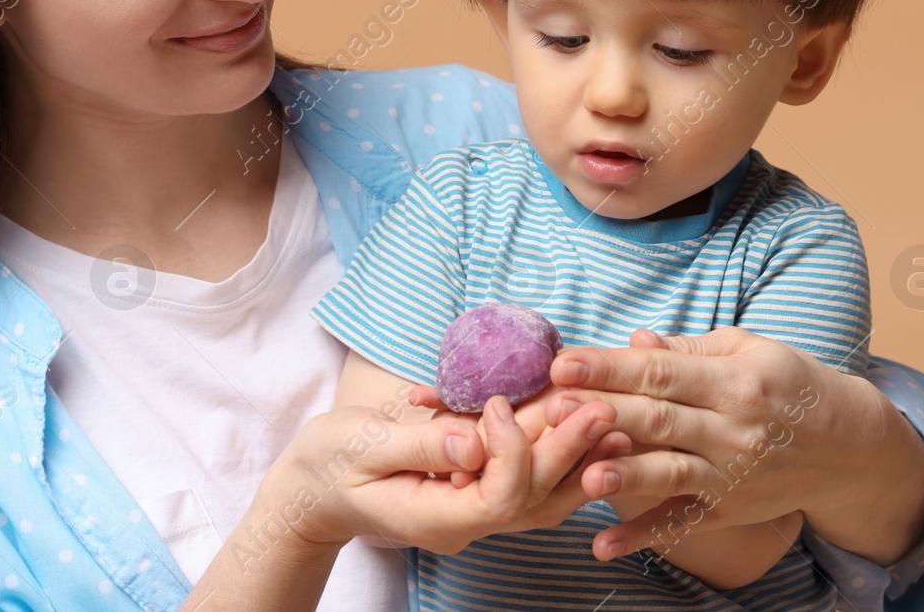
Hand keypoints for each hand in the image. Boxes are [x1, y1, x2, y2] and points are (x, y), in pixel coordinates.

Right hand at [273, 393, 616, 555]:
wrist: (312, 489)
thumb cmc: (329, 463)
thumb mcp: (364, 446)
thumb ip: (422, 444)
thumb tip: (474, 438)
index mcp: (436, 516)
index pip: (499, 496)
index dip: (512, 450)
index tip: (502, 403)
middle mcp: (464, 521)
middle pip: (533, 496)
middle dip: (569, 450)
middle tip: (601, 407)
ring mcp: (473, 510)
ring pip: (539, 494)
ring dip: (574, 455)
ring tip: (611, 418)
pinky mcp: (475, 488)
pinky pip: (524, 480)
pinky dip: (553, 453)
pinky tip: (579, 425)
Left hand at [543, 327, 923, 563]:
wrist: (850, 448)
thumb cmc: (790, 385)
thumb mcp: (749, 351)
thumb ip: (688, 351)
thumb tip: (635, 343)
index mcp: (735, 382)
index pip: (662, 374)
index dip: (611, 368)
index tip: (564, 363)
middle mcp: (734, 431)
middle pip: (659, 420)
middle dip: (603, 412)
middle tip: (552, 407)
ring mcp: (732, 476)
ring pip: (670, 474)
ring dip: (625, 476)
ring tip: (584, 476)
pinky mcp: (729, 511)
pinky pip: (682, 524)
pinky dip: (644, 537)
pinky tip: (604, 545)